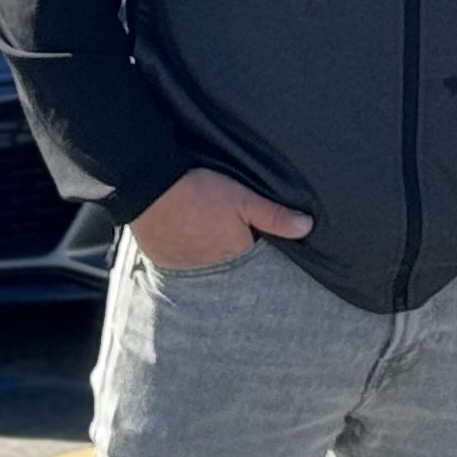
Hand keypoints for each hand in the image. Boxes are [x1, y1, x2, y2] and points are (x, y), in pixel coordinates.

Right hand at [130, 168, 311, 270]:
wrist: (150, 188)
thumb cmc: (199, 191)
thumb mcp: (243, 198)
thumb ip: (274, 215)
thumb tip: (306, 227)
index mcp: (234, 253)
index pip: (253, 257)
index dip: (255, 243)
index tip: (254, 233)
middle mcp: (210, 268)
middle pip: (228, 262)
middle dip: (231, 251)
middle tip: (226, 230)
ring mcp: (184, 267)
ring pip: (204, 264)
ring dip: (207, 253)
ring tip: (206, 232)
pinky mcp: (163, 261)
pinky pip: (181, 263)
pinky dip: (186, 253)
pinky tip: (186, 236)